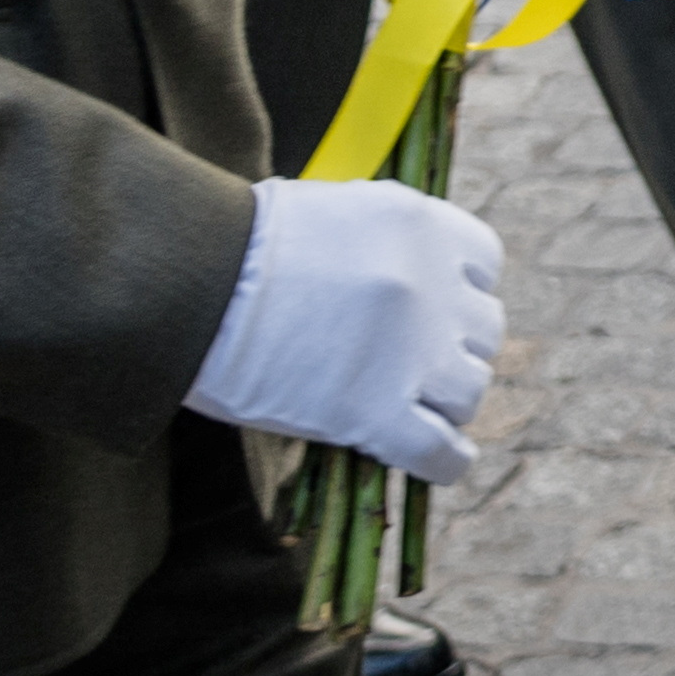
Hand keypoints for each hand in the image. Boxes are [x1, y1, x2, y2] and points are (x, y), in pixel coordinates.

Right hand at [183, 177, 503, 481]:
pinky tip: (431, 461)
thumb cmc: (237, 246)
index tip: (436, 310)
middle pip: (482, 329)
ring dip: (446, 401)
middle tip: (413, 366)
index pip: (484, 264)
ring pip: (469, 390)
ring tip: (413, 410)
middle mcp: (432, 283)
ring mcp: (413, 351)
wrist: (190, 283)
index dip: (460, 292)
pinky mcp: (379, 414)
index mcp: (421, 224)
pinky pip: (443, 452)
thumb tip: (403, 274)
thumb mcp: (332, 214)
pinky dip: (444, 461)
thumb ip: (383, 242)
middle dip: (452, 348)